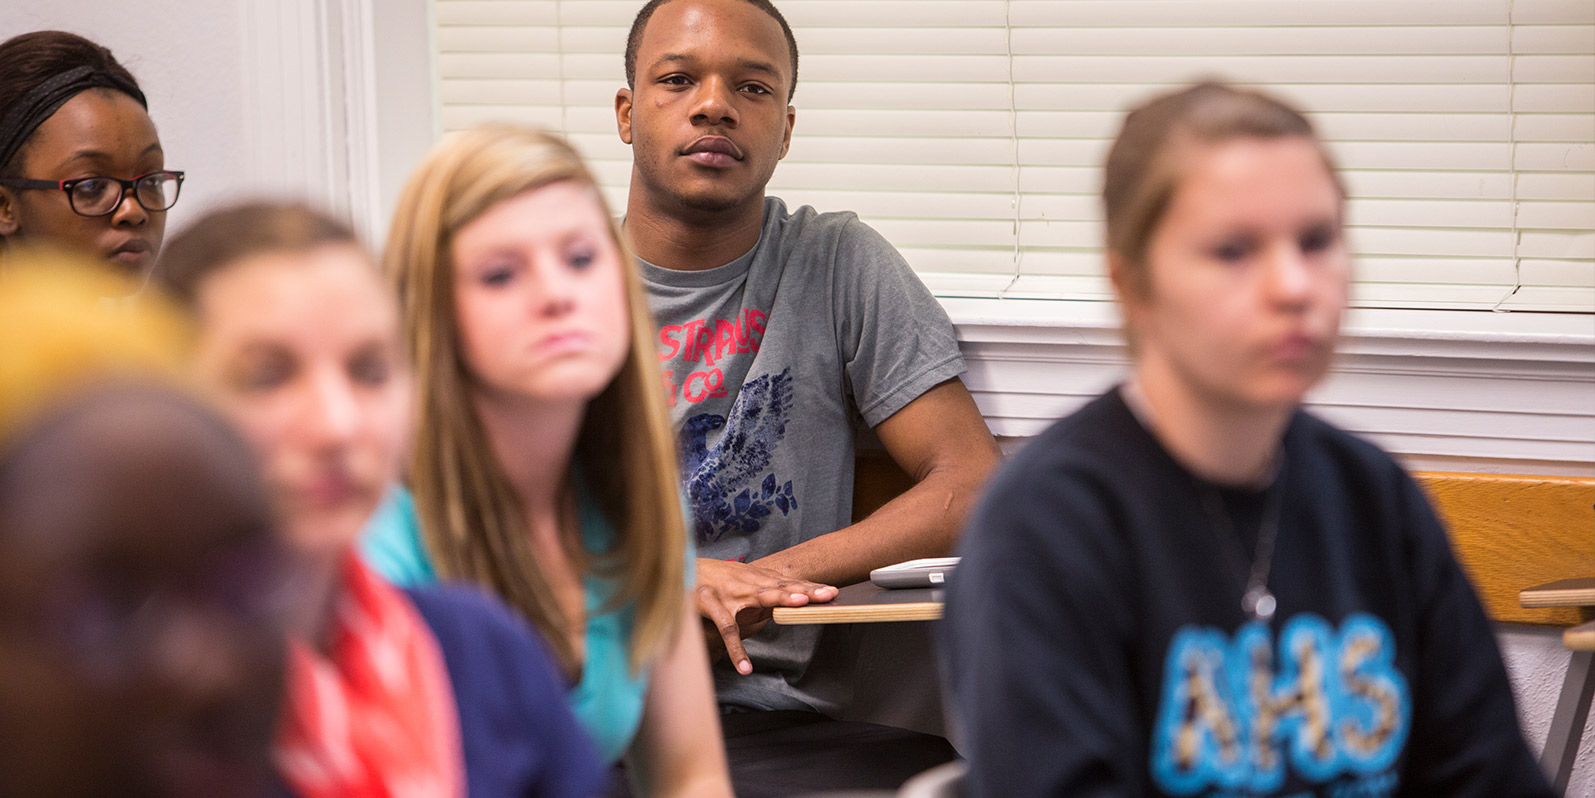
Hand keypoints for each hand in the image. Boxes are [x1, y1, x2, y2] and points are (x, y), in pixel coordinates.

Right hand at [695, 558, 836, 674]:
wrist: (683, 569)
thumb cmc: (719, 579)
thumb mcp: (746, 580)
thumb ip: (768, 590)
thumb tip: (796, 597)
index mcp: (758, 579)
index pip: (789, 583)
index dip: (810, 587)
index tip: (832, 592)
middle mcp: (747, 584)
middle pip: (781, 586)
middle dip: (803, 590)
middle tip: (826, 595)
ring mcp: (730, 593)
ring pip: (758, 597)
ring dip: (778, 599)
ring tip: (798, 606)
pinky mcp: (710, 604)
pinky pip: (726, 629)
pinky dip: (735, 649)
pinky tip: (745, 668)